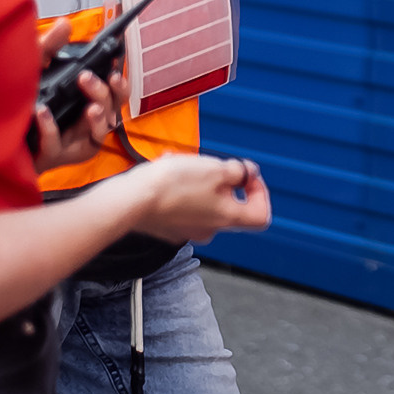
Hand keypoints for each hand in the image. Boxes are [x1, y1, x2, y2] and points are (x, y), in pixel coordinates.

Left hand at [29, 20, 129, 170]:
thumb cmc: (20, 102)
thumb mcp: (34, 68)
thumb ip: (49, 47)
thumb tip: (65, 24)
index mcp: (84, 102)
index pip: (114, 94)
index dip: (120, 84)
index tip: (114, 68)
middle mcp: (83, 124)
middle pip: (113, 111)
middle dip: (107, 94)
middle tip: (87, 78)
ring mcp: (71, 143)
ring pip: (99, 134)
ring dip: (98, 118)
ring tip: (90, 107)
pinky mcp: (52, 157)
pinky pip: (58, 146)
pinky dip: (52, 130)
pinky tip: (42, 113)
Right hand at [134, 153, 271, 242]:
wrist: (132, 199)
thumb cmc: (174, 184)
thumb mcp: (216, 168)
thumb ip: (238, 171)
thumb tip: (248, 172)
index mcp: (228, 218)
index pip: (260, 215)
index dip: (260, 192)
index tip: (248, 176)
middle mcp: (210, 229)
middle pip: (229, 205)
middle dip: (222, 180)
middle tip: (210, 164)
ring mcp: (188, 230)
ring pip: (203, 201)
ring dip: (198, 180)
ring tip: (182, 162)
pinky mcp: (168, 227)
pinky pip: (182, 206)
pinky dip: (180, 189)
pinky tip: (168, 172)